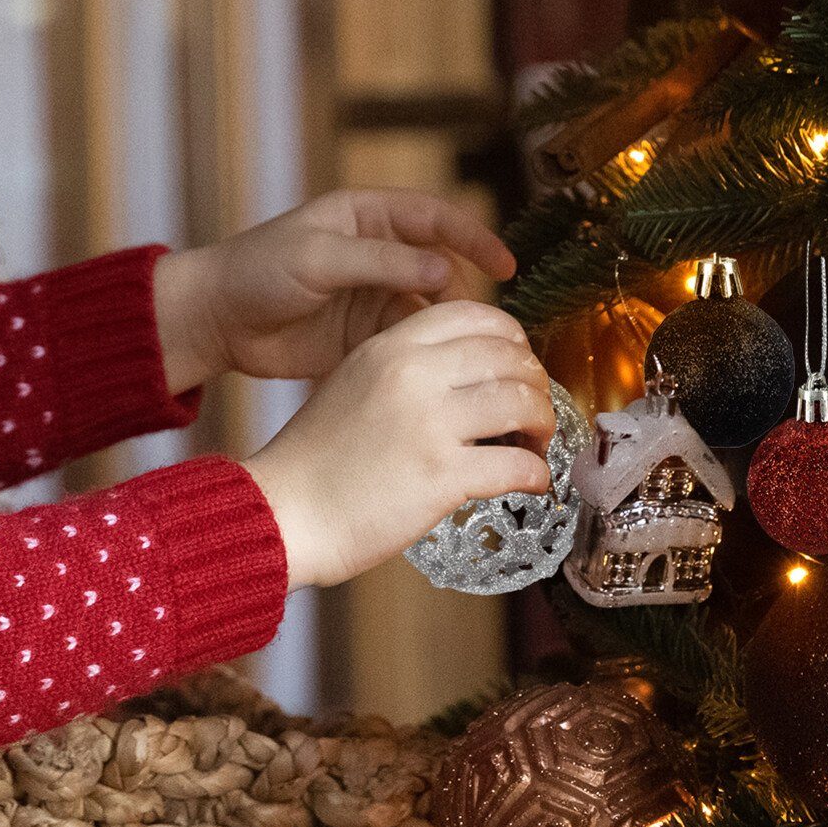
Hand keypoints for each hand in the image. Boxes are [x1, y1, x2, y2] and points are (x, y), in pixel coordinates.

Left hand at [153, 190, 515, 395]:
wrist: (216, 320)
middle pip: (441, 267)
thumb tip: (444, 273)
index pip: (435, 218)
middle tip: (490, 329)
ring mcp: (373, 294)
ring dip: (449, 331)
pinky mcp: (364, 334)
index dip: (474, 238)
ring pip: (430, 310)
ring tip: (471, 357)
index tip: (505, 266)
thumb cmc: (257, 271)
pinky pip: (408, 341)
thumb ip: (381, 263)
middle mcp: (378, 252)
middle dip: (467, 294)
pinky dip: (426, 355)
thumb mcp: (318, 258)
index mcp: (367, 216)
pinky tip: (439, 374)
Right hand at [243, 300, 552, 588]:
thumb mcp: (352, 382)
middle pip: (510, 356)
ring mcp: (430, 423)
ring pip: (524, 403)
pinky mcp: (443, 475)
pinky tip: (531, 481)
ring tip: (534, 444)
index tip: (517, 364)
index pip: (476, 314)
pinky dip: (537, 473)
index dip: (511, 338)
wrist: (284, 512)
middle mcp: (413, 374)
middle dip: (535, 383)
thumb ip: (403, 367)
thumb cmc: (315, 458)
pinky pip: (518, 465)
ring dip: (543, 424)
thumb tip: (465, 372)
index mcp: (390, 346)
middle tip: (533, 410)